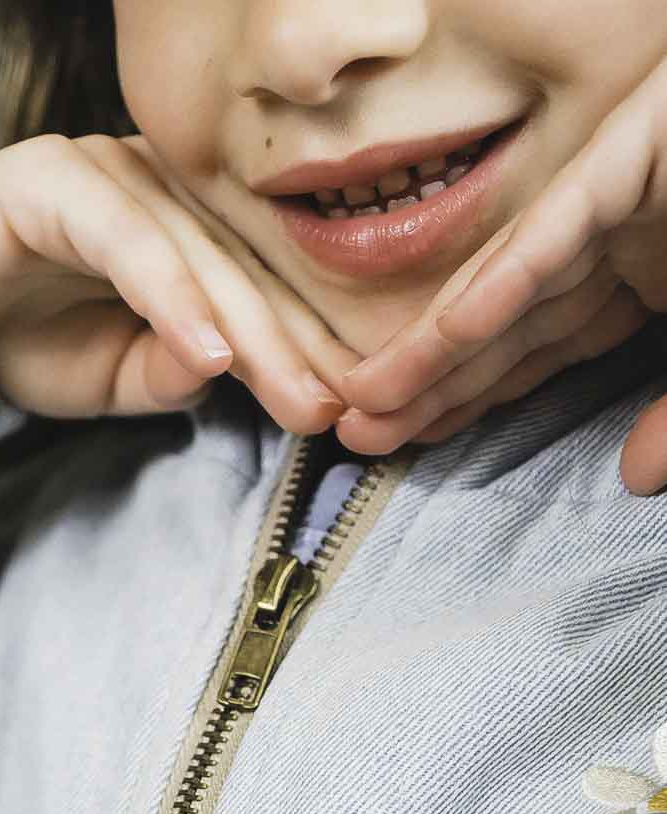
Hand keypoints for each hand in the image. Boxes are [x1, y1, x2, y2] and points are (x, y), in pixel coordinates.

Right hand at [0, 131, 356, 431]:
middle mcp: (157, 187)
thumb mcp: (110, 378)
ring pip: (198, 253)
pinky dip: (172, 298)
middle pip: (243, 268)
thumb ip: (172, 371)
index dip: (306, 344)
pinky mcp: (58, 178)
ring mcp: (110, 173)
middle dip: (295, 344)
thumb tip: (229, 366)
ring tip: (289, 393)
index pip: (259, 284)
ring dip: (248, 330)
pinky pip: (130, 241)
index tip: (349, 406)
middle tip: (336, 408)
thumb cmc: (19, 341)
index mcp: (183, 225)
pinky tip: (208, 351)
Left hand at [332, 61, 666, 488]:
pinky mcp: (635, 156)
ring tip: (362, 401)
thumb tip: (634, 479)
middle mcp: (620, 242)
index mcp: (642, 280)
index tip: (406, 442)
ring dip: (433, 345)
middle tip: (352, 434)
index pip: (536, 352)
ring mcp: (624, 199)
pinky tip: (438, 335)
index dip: (466, 399)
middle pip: (503, 327)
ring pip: (507, 285)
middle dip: (425, 384)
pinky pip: (555, 233)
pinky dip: (497, 284)